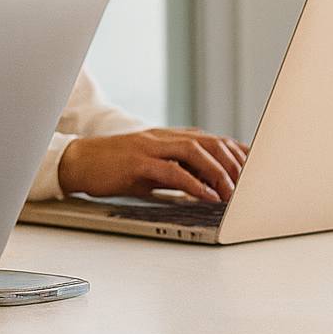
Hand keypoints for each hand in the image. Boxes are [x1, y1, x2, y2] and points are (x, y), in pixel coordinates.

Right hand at [58, 127, 250, 202]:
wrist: (77, 161)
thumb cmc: (113, 167)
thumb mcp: (149, 167)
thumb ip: (176, 171)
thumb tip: (206, 187)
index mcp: (167, 137)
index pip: (211, 139)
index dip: (236, 153)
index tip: (255, 169)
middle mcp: (162, 138)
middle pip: (209, 142)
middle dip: (234, 162)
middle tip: (250, 184)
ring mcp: (149, 147)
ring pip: (195, 151)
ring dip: (219, 172)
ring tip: (232, 193)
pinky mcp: (137, 162)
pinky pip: (172, 170)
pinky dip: (194, 184)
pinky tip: (207, 197)